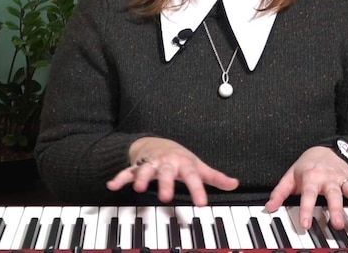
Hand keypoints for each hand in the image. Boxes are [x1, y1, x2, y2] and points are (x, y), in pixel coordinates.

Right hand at [106, 137, 238, 205]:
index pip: (192, 177)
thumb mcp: (198, 166)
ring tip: (138, 187)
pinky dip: (119, 177)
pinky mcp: (137, 166)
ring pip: (145, 169)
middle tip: (165, 197)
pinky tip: (111, 185)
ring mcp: (151, 164)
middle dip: (165, 183)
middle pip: (166, 172)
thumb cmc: (180, 158)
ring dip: (142, 177)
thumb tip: (235, 184)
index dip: (197, 190)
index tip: (202, 204)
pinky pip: (127, 171)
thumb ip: (215, 177)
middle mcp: (167, 163)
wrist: (156, 143)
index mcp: (184, 163)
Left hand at [264, 146, 347, 229]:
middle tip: (337, 224)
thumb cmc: (305, 166)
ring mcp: (343, 178)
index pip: (308, 195)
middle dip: (336, 209)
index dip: (306, 209)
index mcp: (311, 177)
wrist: (323, 148)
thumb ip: (279, 193)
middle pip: (333, 194)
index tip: (306, 225)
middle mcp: (329, 178)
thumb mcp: (289, 177)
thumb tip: (268, 208)